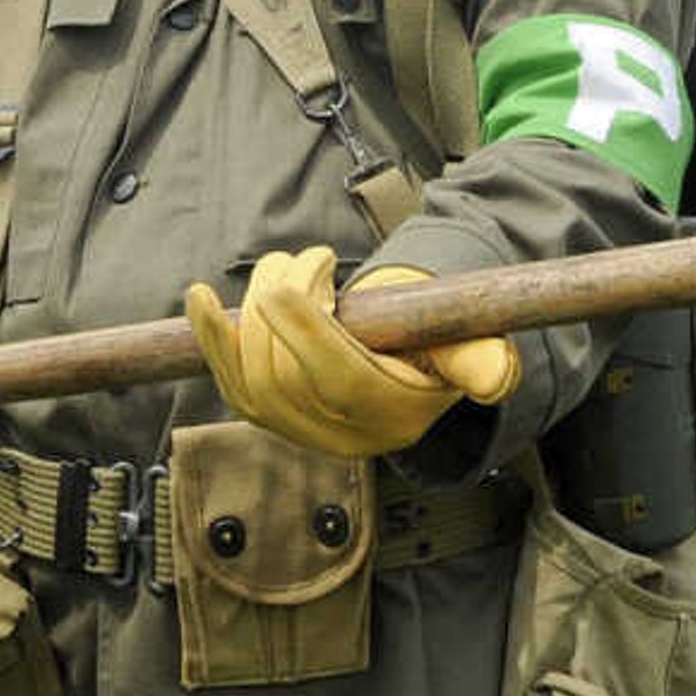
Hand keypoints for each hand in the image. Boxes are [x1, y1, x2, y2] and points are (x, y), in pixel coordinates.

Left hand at [186, 247, 514, 459]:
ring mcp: (292, 429)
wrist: (400, 378)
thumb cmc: (434, 352)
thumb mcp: (468, 353)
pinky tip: (197, 299)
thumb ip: (481, 362)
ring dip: (255, 308)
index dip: (305, 335)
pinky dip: (209, 338)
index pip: (336, 383)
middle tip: (313, 260)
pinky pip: (225, 379)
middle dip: (288, 301)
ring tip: (288, 267)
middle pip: (286, 373)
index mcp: (387, 417)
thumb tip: (497, 375)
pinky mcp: (260, 411)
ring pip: (251, 374)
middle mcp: (336, 436)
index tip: (287, 287)